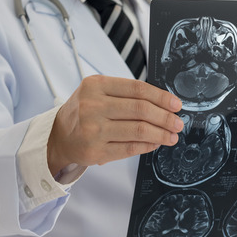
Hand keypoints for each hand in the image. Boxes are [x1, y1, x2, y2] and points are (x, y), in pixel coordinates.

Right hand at [47, 75, 183, 175]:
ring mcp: (93, 129)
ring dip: (161, 134)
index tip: (176, 105)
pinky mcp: (96, 150)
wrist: (59, 135)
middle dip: (165, 117)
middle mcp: (92, 106)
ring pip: (138, 130)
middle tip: (177, 123)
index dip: (161, 97)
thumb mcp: (98, 93)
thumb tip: (164, 104)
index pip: (137, 89)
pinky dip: (148, 146)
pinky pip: (130, 148)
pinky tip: (156, 143)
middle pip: (140, 110)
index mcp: (96, 86)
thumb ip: (127, 94)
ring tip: (172, 136)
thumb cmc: (85, 112)